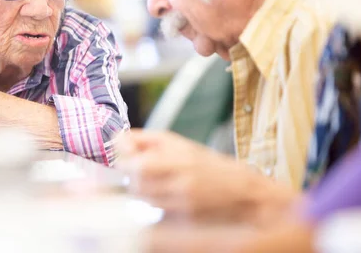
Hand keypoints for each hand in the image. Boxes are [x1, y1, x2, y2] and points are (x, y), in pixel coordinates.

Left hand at [117, 130, 295, 223]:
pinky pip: (155, 211)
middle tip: (140, 168)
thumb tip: (117, 140)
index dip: (125, 159)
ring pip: (143, 199)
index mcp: (180, 159)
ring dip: (141, 189)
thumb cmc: (207, 164)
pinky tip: (165, 195)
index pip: (136, 164)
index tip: (126, 154)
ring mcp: (183, 205)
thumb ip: (145, 139)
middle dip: (132, 175)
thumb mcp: (178, 143)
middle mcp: (181, 183)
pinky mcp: (184, 220)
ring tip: (157, 181)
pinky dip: (153, 203)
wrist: (242, 192)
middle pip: (136, 184)